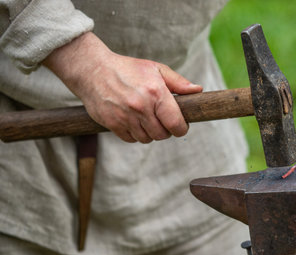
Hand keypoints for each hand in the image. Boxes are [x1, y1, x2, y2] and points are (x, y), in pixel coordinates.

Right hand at [44, 32, 201, 142]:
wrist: (92, 69)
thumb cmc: (127, 69)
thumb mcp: (155, 69)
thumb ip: (178, 82)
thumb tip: (198, 90)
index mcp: (155, 93)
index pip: (176, 123)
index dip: (181, 128)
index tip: (179, 126)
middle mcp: (141, 107)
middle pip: (162, 135)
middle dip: (165, 130)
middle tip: (161, 120)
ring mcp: (125, 117)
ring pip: (147, 139)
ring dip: (149, 133)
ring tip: (146, 119)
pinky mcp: (112, 124)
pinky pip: (131, 139)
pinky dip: (134, 135)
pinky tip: (133, 122)